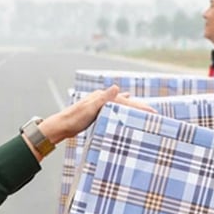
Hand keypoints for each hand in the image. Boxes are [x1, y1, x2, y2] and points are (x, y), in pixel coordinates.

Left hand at [38, 86, 155, 145]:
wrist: (60, 126)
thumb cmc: (74, 119)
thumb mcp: (90, 108)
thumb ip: (104, 98)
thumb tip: (117, 87)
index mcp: (102, 97)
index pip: (125, 101)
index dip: (139, 106)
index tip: (152, 112)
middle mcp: (101, 99)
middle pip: (124, 101)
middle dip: (138, 105)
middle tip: (153, 111)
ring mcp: (98, 105)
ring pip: (120, 104)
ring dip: (131, 105)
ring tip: (141, 106)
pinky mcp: (95, 112)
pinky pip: (113, 109)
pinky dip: (121, 108)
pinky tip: (122, 107)